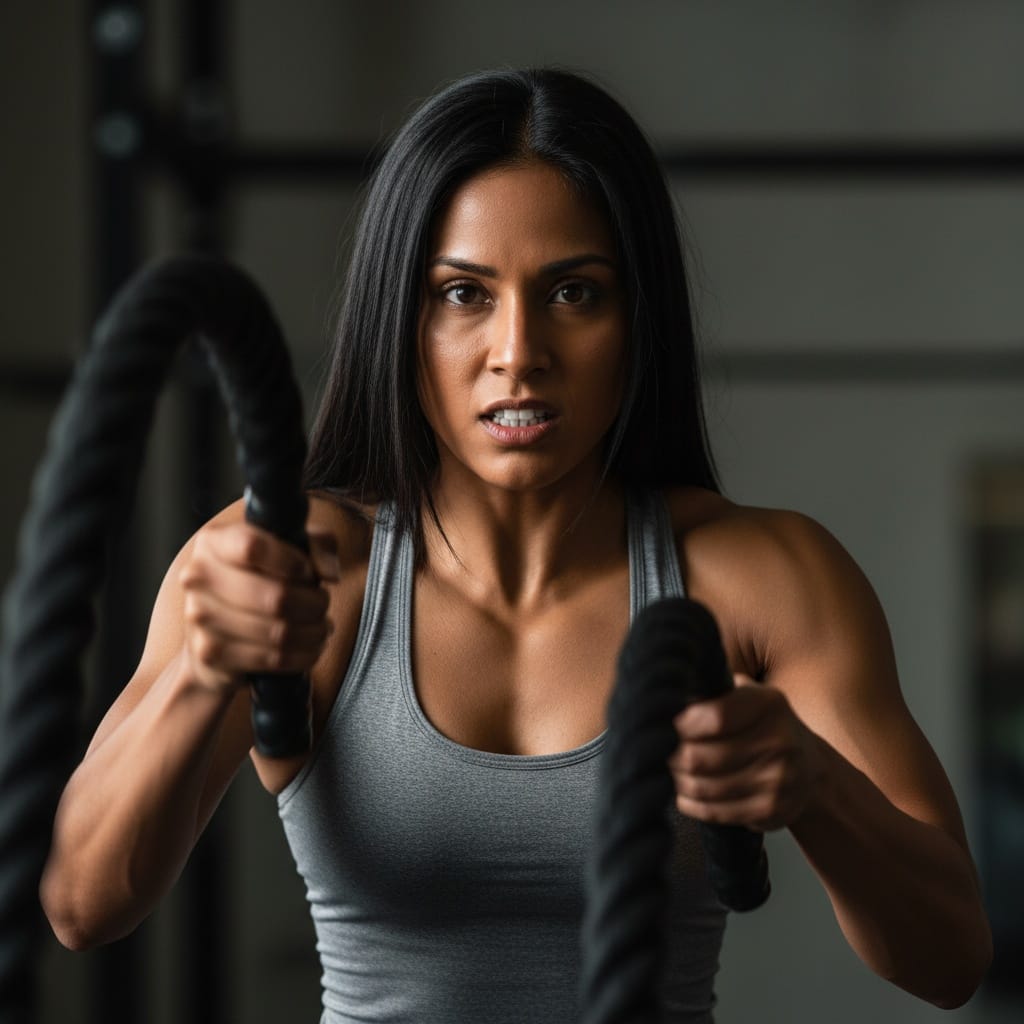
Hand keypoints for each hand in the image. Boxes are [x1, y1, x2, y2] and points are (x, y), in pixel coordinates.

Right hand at [178, 520, 340, 693]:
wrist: (213, 632)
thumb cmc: (256, 581)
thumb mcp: (288, 548)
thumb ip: (316, 545)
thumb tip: (329, 572)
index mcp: (214, 542)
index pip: (253, 547)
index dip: (291, 562)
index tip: (307, 572)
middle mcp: (199, 577)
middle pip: (275, 596)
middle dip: (314, 605)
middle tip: (323, 605)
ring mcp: (200, 617)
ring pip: (279, 631)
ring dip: (313, 632)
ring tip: (321, 627)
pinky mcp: (210, 653)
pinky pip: (272, 658)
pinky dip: (303, 655)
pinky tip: (310, 647)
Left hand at [667, 675, 826, 831]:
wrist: (809, 766)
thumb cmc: (761, 724)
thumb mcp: (746, 695)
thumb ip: (712, 690)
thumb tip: (665, 693)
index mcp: (769, 703)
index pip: (713, 717)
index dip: (680, 725)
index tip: (662, 725)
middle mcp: (779, 740)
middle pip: (702, 756)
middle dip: (671, 756)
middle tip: (657, 753)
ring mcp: (779, 778)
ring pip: (704, 787)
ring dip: (677, 781)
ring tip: (669, 772)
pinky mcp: (772, 810)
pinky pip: (716, 812)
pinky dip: (691, 804)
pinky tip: (684, 794)